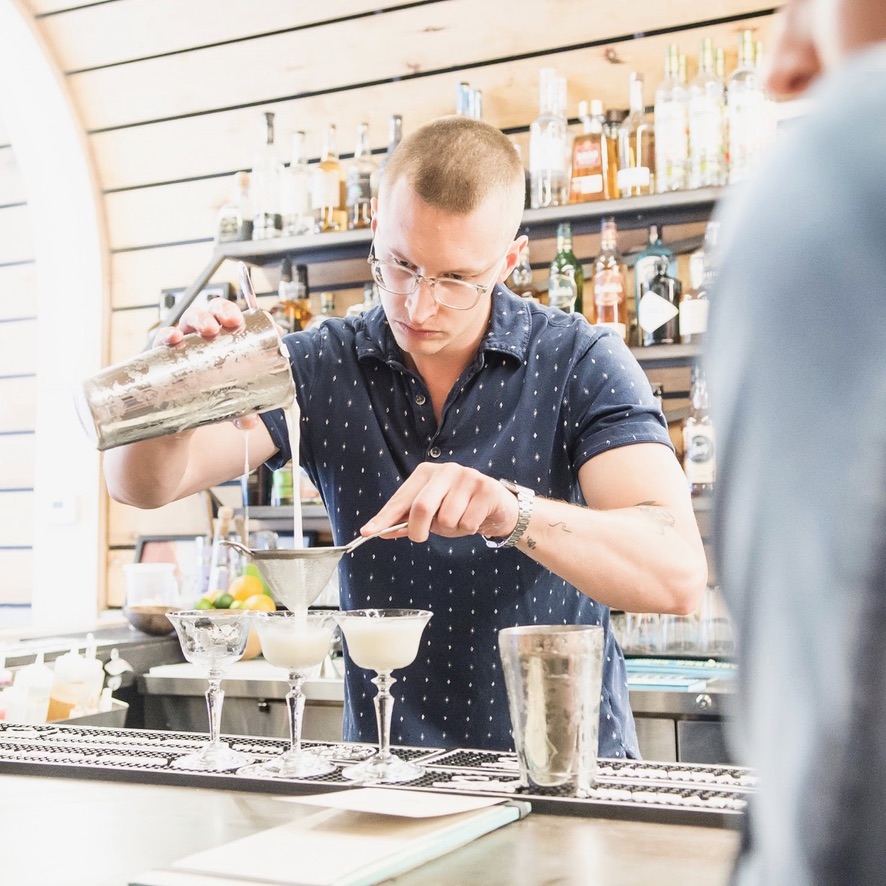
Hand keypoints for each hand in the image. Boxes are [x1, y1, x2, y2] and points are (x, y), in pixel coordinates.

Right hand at [152, 297, 261, 430]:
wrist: (171, 414)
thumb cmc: (204, 397)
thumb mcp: (226, 404)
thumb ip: (240, 412)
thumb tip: (250, 422)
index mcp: (223, 342)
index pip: (237, 319)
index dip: (253, 317)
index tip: (268, 327)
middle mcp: (203, 337)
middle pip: (214, 311)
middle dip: (225, 310)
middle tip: (234, 322)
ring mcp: (183, 342)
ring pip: (190, 318)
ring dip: (201, 318)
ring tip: (210, 329)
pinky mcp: (162, 352)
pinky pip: (161, 338)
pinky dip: (167, 334)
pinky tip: (174, 338)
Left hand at [361, 462, 518, 542]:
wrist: (497, 506)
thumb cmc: (459, 508)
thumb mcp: (431, 515)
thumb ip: (408, 520)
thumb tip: (382, 531)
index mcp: (426, 473)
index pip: (401, 498)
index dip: (384, 517)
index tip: (367, 532)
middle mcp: (446, 470)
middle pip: (422, 507)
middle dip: (418, 529)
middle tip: (420, 537)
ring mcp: (467, 477)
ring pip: (447, 518)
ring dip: (450, 529)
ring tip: (459, 519)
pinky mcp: (485, 489)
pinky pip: (467, 522)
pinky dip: (468, 529)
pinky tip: (474, 518)